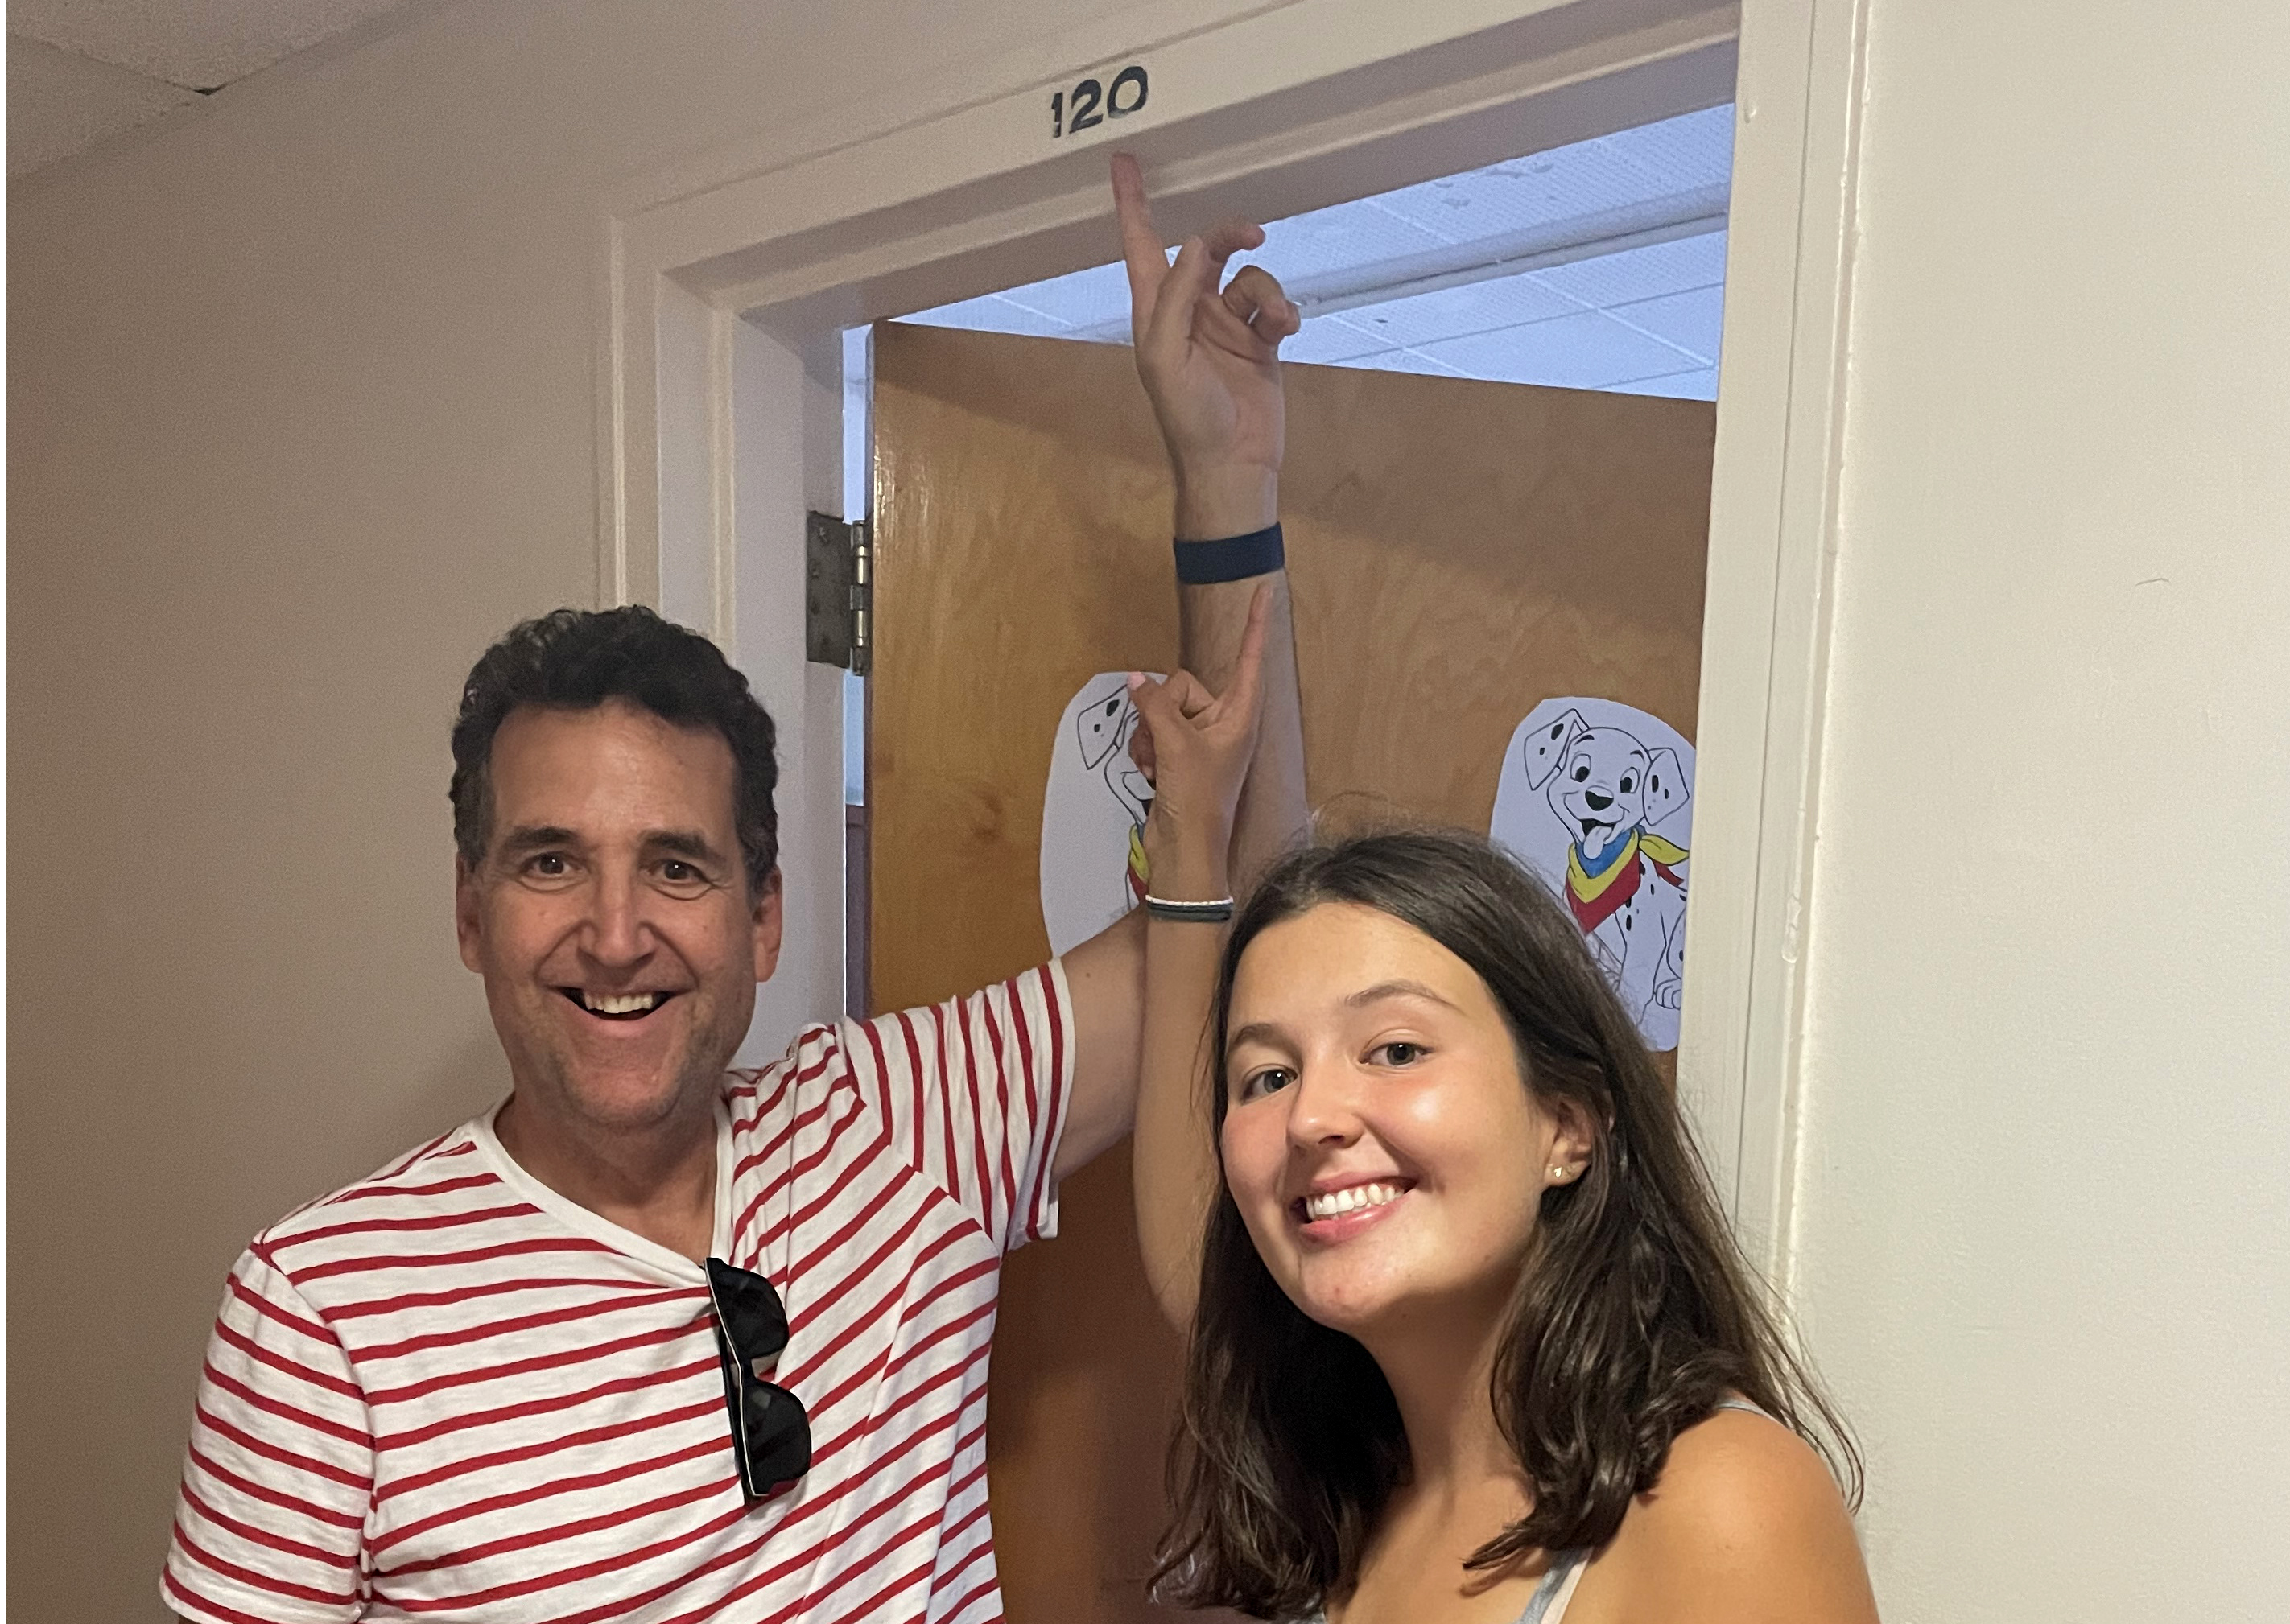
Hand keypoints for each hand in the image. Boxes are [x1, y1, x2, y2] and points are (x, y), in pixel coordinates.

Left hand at [1112, 153, 1301, 538]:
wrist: (1233, 463)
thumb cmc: (1188, 417)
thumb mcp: (1166, 355)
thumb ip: (1178, 295)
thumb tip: (1195, 245)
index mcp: (1155, 312)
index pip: (1140, 246)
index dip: (1132, 204)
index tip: (1124, 161)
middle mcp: (1189, 311)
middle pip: (1206, 249)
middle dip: (1228, 236)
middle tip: (1251, 234)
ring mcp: (1226, 325)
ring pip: (1249, 277)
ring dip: (1267, 292)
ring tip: (1274, 322)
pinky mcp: (1259, 341)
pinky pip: (1275, 305)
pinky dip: (1283, 313)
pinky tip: (1285, 331)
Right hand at [1125, 583, 1271, 888]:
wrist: (1185, 851)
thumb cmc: (1197, 802)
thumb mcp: (1175, 745)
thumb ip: (1154, 705)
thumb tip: (1136, 680)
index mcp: (1240, 716)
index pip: (1248, 659)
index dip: (1255, 625)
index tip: (1266, 591)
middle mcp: (1224, 723)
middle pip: (1183, 685)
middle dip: (1162, 709)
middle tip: (1164, 743)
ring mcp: (1200, 740)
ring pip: (1161, 708)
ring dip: (1149, 734)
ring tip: (1155, 763)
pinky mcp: (1179, 756)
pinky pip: (1153, 730)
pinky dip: (1145, 748)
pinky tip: (1149, 771)